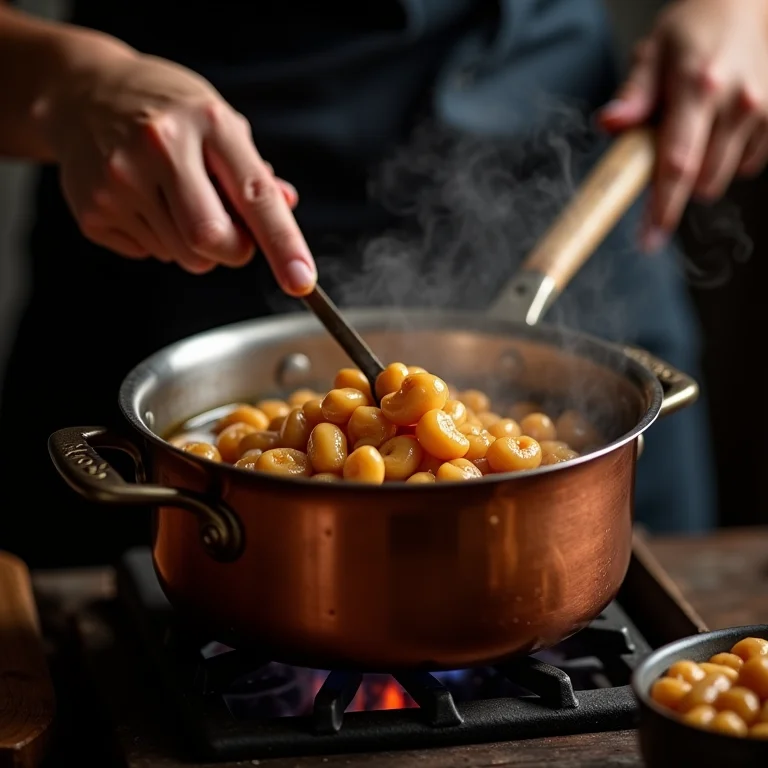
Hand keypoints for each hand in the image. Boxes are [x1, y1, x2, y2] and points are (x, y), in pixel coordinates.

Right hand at [38, 43, 315, 294]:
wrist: (81, 94)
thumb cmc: (167, 111)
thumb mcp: (218, 123)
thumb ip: (254, 172)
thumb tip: (287, 207)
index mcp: (207, 123)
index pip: (255, 197)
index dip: (283, 244)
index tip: (301, 280)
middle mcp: (160, 148)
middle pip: (212, 241)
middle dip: (233, 250)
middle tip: (228, 229)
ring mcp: (120, 180)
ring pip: (183, 256)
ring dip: (194, 246)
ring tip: (174, 201)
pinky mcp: (93, 209)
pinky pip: (148, 254)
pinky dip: (158, 240)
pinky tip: (144, 203)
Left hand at [598, 0, 767, 250]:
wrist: (747, 3)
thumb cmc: (692, 29)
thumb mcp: (652, 52)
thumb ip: (633, 94)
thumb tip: (610, 124)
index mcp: (697, 88)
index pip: (677, 165)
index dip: (662, 210)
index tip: (648, 240)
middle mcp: (735, 104)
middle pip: (701, 183)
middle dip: (673, 187)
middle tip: (659, 156)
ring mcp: (761, 113)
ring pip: (723, 180)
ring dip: (699, 175)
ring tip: (690, 134)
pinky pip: (748, 166)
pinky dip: (726, 162)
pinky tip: (716, 133)